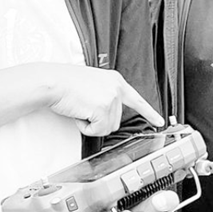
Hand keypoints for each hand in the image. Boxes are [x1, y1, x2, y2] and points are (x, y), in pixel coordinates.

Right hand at [46, 64, 163, 135]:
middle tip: (84, 108)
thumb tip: (108, 113)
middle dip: (99, 121)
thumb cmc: (66, 84)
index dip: (150, 113)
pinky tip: (79, 113)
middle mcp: (117, 88)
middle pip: (116, 121)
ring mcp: (111, 98)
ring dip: (92, 124)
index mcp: (116, 81)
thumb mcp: (93, 84)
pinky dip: (86, 128)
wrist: (53, 81)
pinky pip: (98, 130)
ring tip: (81, 108)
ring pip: (108, 128)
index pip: (138, 100)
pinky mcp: (103, 108)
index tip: (159, 121)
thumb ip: (106, 94)